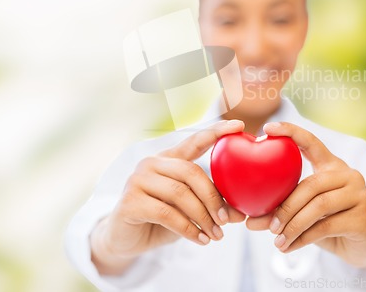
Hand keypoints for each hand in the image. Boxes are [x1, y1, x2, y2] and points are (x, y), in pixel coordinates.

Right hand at [91, 120, 246, 274]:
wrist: (125, 240)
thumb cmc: (161, 220)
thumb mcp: (190, 211)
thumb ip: (212, 207)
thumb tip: (240, 214)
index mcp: (169, 158)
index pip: (195, 140)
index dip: (216, 132)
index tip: (239, 125)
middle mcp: (152, 163)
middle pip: (191, 172)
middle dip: (213, 197)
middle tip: (227, 219)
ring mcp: (138, 180)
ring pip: (180, 193)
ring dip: (203, 217)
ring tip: (216, 235)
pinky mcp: (130, 201)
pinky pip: (167, 213)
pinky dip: (188, 228)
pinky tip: (200, 239)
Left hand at [246, 122, 365, 267]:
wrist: (364, 247)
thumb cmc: (328, 223)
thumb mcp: (303, 213)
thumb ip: (280, 212)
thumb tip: (248, 221)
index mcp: (331, 165)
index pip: (311, 142)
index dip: (290, 132)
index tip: (267, 128)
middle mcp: (348, 174)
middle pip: (311, 184)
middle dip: (286, 206)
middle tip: (268, 225)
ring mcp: (359, 194)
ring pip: (319, 206)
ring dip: (293, 225)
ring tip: (277, 240)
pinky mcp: (363, 218)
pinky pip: (326, 227)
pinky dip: (303, 239)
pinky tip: (289, 247)